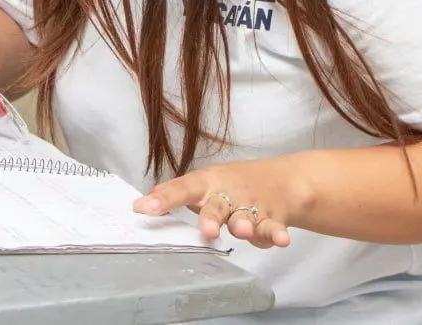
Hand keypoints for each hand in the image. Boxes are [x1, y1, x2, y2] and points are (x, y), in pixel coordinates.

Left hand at [133, 159, 310, 248]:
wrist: (282, 180)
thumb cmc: (232, 184)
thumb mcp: (202, 184)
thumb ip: (173, 194)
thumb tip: (139, 204)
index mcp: (206, 184)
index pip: (181, 189)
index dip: (163, 199)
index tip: (143, 208)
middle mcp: (227, 194)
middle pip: (217, 206)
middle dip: (211, 217)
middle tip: (206, 229)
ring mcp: (251, 206)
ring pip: (246, 217)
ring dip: (244, 224)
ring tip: (242, 231)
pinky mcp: (272, 219)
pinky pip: (272, 228)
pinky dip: (277, 234)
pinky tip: (281, 241)